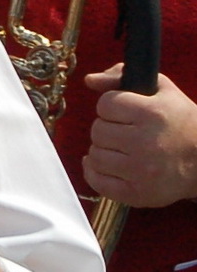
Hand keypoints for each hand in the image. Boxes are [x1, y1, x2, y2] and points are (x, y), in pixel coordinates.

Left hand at [82, 65, 196, 206]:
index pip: (105, 104)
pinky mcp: (137, 193)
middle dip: (107, 128)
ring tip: (118, 148)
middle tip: (123, 131)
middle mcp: (145, 143)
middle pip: (98, 130)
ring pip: (95, 156)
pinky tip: (105, 165)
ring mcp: (140, 171)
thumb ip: (121, 77)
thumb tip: (90, 79)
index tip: (122, 111)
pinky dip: (95, 172)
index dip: (111, 106)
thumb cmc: (181, 122)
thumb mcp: (161, 91)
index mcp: (152, 114)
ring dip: (102, 149)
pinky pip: (98, 182)